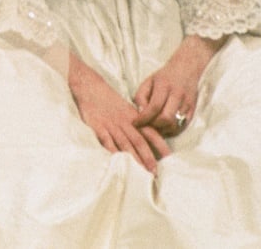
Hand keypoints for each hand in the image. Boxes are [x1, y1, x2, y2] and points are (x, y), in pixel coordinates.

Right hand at [68, 53, 169, 171]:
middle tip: (155, 172)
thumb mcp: (127, 111)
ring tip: (141, 172)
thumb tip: (151, 142)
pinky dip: (112, 151)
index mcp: (134, 118)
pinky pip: (106, 141)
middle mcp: (125, 122)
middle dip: (148, 157)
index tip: (169, 158)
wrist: (90, 87)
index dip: (160, 145)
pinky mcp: (97, 127)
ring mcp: (111, 125)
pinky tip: (117, 162)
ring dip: (134, 158)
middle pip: (139, 141)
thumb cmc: (110, 102)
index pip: (150, 132)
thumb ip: (138, 124)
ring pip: (125, 143)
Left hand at [133, 35, 224, 135]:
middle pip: (166, 118)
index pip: (154, 107)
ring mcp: (187, 103)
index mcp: (164, 85)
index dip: (143, 118)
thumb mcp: (148, 81)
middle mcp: (178, 95)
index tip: (135, 123)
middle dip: (154, 126)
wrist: (187, 69)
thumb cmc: (163, 77)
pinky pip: (182, 126)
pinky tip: (164, 127)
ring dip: (162, 130)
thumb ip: (140, 96)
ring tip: (154, 127)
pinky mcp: (193, 110)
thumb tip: (140, 113)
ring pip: (175, 125)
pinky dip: (171, 131)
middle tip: (145, 126)